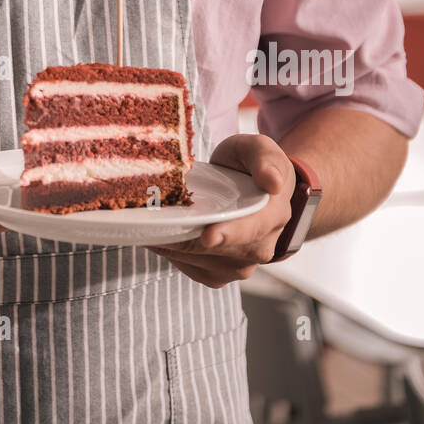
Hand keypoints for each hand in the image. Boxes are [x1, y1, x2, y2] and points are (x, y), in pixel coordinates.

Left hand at [147, 134, 296, 287]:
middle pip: (215, 249)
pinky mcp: (217, 274)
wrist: (251, 187)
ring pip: (196, 259)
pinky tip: (159, 231)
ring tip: (151, 221)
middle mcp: (258, 248)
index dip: (228, 234)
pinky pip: (187, 266)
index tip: (208, 236)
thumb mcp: (259, 149)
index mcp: (272, 216)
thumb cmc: (252, 165)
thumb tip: (272, 181)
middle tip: (151, 221)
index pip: (249, 230)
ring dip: (171, 243)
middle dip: (183, 236)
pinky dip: (169, 250)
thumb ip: (265, 160)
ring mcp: (238, 265)